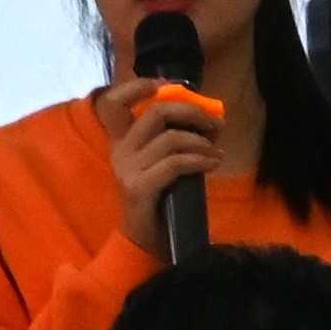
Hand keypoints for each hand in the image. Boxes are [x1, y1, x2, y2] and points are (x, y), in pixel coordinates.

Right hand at [96, 73, 220, 257]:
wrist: (145, 243)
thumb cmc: (161, 201)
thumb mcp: (164, 163)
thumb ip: (174, 139)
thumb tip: (209, 118)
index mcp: (121, 141)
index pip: (114, 103)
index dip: (138, 86)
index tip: (169, 86)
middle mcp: (120, 151)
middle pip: (157, 113)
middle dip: (193, 113)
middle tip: (216, 124)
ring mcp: (127, 169)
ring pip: (171, 138)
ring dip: (202, 143)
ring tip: (216, 154)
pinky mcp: (139, 187)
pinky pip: (175, 163)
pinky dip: (200, 160)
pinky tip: (213, 164)